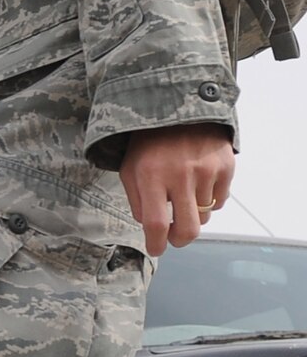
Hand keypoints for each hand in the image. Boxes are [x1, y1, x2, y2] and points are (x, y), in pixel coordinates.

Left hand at [119, 125, 234, 255]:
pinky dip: (209, 199)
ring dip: (193, 214)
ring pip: (204, 216)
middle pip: (188, 229)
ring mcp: (207, 170)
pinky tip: (199, 183)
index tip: (157, 249)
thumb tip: (152, 230)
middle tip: (173, 237)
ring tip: (184, 194)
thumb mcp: (130, 170)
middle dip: (180, 240)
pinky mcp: (226, 166)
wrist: (181, 107)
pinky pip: (220, 200)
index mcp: (151, 177)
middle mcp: (181, 175)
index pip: (156, 224)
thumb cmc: (149, 144)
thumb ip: (138, 202)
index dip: (157, 244)